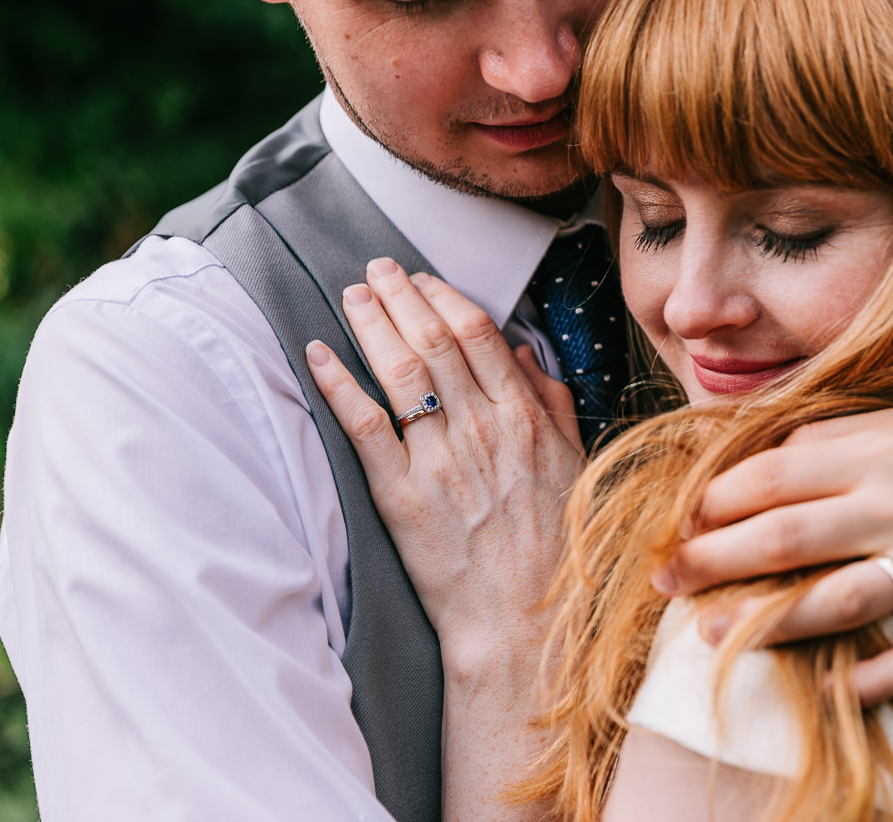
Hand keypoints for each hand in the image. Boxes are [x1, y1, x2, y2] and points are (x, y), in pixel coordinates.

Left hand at [305, 258, 584, 656]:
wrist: (524, 624)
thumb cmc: (555, 547)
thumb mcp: (574, 465)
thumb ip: (551, 403)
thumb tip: (521, 350)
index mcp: (525, 419)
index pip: (477, 334)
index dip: (444, 296)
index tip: (421, 277)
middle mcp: (482, 431)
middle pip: (432, 341)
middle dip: (399, 295)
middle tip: (374, 269)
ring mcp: (440, 463)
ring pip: (399, 372)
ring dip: (370, 325)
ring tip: (350, 295)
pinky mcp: (401, 499)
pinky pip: (365, 429)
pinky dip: (339, 385)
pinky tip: (319, 354)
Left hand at [651, 407, 892, 704]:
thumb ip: (841, 442)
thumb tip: (754, 463)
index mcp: (889, 443)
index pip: (773, 474)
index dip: (713, 500)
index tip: (678, 521)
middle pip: (782, 536)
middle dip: (708, 559)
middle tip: (662, 578)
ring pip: (831, 600)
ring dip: (759, 621)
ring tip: (707, 633)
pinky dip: (861, 680)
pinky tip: (822, 689)